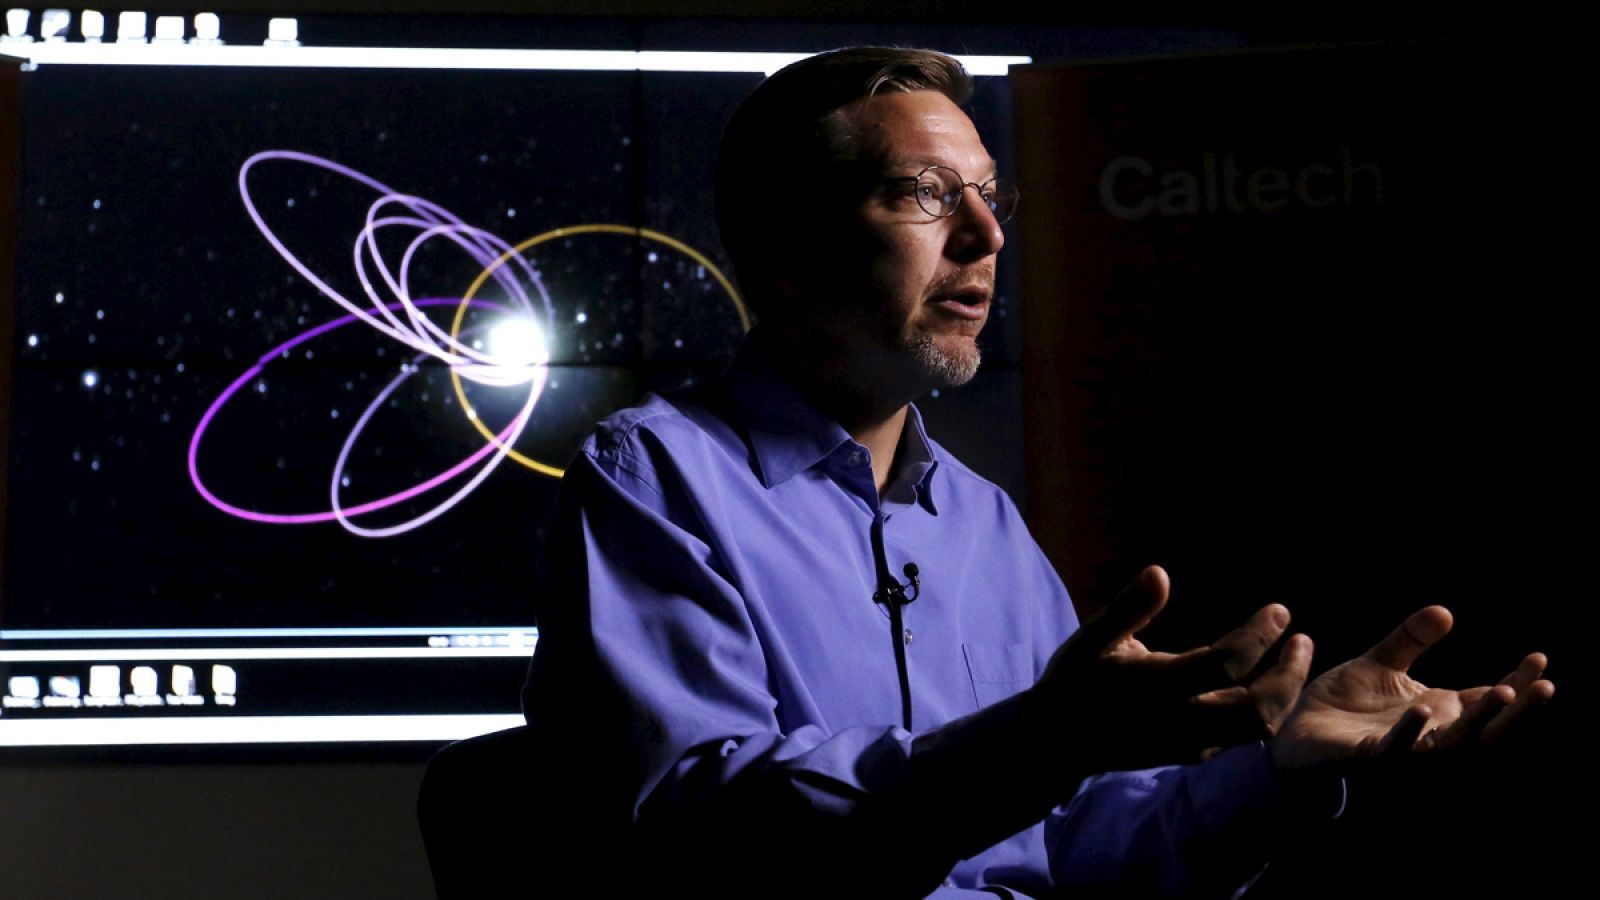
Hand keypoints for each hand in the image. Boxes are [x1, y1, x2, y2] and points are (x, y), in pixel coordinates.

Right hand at [1034, 565, 1310, 773]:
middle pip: (1257, 708)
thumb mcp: (1092, 639)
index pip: (1226, 664)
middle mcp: (1178, 721)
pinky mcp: (1190, 754)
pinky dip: (1264, 712)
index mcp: (1156, 687)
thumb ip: (1129, 608)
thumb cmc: (1074, 680)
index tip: (1280, 611)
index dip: (1259, 636)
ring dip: (1283, 695)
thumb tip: (1160, 572)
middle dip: (1289, 674)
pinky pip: (1242, 739)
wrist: (1058, 741)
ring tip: (1292, 660)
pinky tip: (1267, 683)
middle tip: (1302, 641)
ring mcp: (1188, 743)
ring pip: (1256, 730)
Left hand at [1270, 606, 1554, 770]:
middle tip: (1545, 687)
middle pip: (1487, 730)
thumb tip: (1444, 611)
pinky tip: (1423, 711)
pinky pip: (1396, 750)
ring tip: (1502, 693)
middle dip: (1518, 711)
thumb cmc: (1345, 705)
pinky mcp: (1368, 758)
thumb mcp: (1380, 664)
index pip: (1489, 701)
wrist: (1296, 734)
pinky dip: (1411, 734)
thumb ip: (1410, 639)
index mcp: (1438, 712)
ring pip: (1452, 746)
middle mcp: (1430, 736)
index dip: (1518, 683)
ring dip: (1479, 723)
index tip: (1540, 658)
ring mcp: (1404, 751)